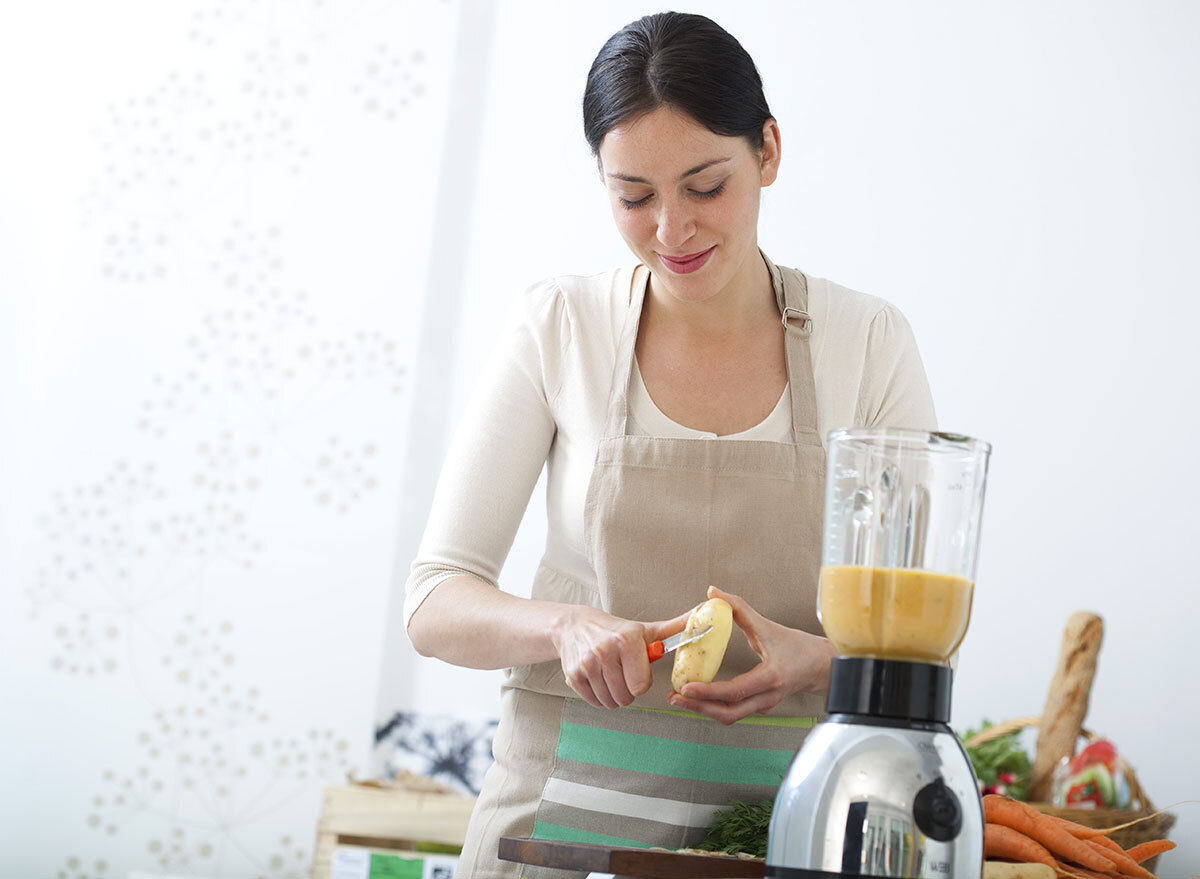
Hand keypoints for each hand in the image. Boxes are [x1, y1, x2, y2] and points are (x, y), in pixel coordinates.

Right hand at [551, 605, 692, 708]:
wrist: (575, 626)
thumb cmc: (617, 630)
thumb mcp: (647, 630)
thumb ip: (677, 628)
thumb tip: (705, 612)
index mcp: (627, 640)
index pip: (640, 685)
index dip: (642, 682)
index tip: (638, 671)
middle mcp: (605, 651)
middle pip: (625, 697)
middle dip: (628, 691)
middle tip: (624, 675)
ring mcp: (587, 664)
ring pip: (610, 702)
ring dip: (613, 695)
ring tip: (612, 676)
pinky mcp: (573, 675)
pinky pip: (593, 701)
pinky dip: (598, 696)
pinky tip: (598, 679)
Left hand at [666, 585, 834, 724]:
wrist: (820, 666)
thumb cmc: (798, 647)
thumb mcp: (767, 625)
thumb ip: (738, 607)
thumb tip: (713, 592)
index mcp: (770, 677)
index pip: (735, 691)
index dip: (709, 691)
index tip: (687, 687)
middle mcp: (766, 697)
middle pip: (728, 712)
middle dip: (698, 707)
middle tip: (675, 697)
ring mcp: (763, 706)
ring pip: (729, 716)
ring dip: (703, 709)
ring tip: (679, 699)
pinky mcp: (759, 707)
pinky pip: (733, 712)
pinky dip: (713, 707)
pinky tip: (697, 697)